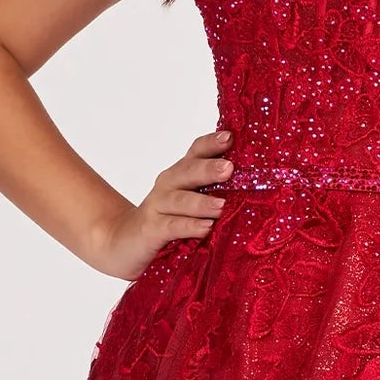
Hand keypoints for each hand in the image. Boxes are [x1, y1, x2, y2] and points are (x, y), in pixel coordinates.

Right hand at [89, 129, 232, 279]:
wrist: (124, 243)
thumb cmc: (169, 222)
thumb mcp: (191, 204)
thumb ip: (215, 192)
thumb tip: (254, 187)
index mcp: (181, 175)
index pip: (196, 152)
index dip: (211, 143)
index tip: (230, 137)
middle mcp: (168, 184)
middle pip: (187, 171)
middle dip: (208, 168)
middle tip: (229, 168)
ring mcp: (157, 206)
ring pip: (180, 200)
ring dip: (201, 203)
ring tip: (221, 206)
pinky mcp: (151, 229)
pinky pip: (172, 226)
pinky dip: (189, 226)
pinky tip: (204, 228)